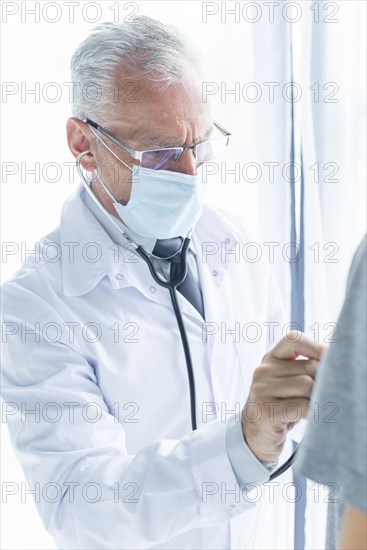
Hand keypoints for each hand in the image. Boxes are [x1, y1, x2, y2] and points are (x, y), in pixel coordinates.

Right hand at [242, 331, 324, 462]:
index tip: (329, 360)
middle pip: (309, 366)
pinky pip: (301, 405)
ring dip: (315, 399)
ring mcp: (261, 390)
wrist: (254, 435)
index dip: (315, 347)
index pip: (294, 339)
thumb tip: (332, 365)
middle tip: (317, 396)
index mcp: (270, 359)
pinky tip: (304, 417)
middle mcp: (262, 371)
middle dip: (321, 382)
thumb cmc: (280, 406)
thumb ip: (305, 368)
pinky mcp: (265, 410)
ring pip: (307, 385)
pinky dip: (311, 412)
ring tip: (308, 408)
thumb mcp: (288, 382)